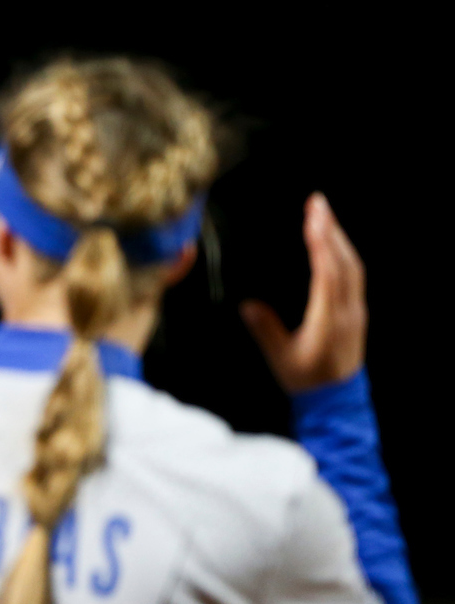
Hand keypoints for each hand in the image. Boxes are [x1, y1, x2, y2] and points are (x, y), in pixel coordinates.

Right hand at [240, 193, 366, 393]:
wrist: (337, 402)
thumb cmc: (307, 381)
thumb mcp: (281, 359)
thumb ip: (266, 330)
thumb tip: (248, 304)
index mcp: (330, 321)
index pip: (328, 274)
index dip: (321, 244)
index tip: (312, 218)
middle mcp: (348, 311)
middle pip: (345, 262)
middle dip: (331, 229)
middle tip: (318, 202)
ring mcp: (356, 310)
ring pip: (353, 266)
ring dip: (339, 237)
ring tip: (323, 214)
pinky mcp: (356, 312)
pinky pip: (354, 275)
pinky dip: (343, 252)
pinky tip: (333, 243)